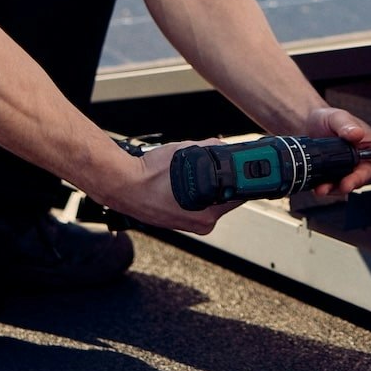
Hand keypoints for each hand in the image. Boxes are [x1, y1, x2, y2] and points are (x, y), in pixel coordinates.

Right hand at [93, 139, 239, 234]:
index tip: (248, 169)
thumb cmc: (149, 174)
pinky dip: (194, 193)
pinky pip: (195, 206)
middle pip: (226, 198)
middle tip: (217, 164)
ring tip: (192, 172)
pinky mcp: (178, 222)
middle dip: (224, 180)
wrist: (122, 186)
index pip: (240, 194)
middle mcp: (201, 223)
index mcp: (208, 211)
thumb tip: (223, 146)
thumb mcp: (186, 152)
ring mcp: (189, 225)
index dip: (244, 178)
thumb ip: (210, 149)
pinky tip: (182, 181)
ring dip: (208, 187)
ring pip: (210, 202)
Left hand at [302, 105, 370, 201]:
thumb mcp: (337, 117)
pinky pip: (335, 187)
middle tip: (345, 184)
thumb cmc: (329, 119)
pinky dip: (327, 189)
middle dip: (356, 182)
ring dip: (338, 188)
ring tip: (324, 187)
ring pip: (350, 185)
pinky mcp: (336, 176)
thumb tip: (356, 134)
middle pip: (367, 177)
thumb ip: (347, 125)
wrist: (309, 125)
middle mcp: (365, 160)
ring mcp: (350, 170)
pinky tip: (319, 186)